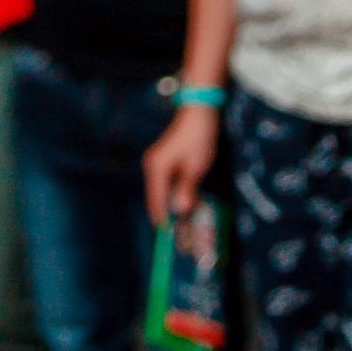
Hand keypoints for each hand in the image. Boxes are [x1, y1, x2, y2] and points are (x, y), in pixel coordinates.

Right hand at [143, 106, 221, 227]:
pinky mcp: (163, 162)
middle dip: (167, 217)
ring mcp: (156, 164)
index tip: (170, 239)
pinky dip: (173, 196)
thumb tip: (180, 211)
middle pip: (156, 199)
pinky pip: (166, 185)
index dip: (163, 221)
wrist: (199, 111)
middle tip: (179, 236)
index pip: (156, 202)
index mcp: (156, 169)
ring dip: (171, 208)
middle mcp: (152, 167)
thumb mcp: (196, 166)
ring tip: (183, 226)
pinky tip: (184, 205)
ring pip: (161, 193)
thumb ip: (187, 190)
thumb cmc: (198, 137)